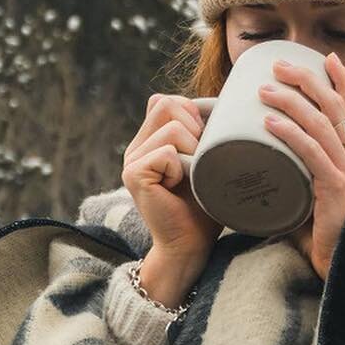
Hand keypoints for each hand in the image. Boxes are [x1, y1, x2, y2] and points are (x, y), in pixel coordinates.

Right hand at [121, 93, 221, 268]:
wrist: (190, 244)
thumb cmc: (205, 203)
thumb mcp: (206, 157)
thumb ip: (200, 129)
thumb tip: (213, 100)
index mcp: (150, 139)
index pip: (168, 100)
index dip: (193, 116)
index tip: (201, 148)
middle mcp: (136, 146)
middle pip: (167, 103)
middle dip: (194, 129)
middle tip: (197, 162)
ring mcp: (131, 159)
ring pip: (171, 126)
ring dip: (192, 150)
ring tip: (189, 175)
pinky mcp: (133, 174)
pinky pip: (167, 152)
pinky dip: (182, 168)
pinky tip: (177, 187)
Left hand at [257, 51, 344, 281]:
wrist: (340, 267)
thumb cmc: (320, 232)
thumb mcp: (312, 191)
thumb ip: (299, 171)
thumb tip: (262, 151)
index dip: (342, 81)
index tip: (327, 57)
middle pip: (336, 107)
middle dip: (308, 80)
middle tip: (279, 64)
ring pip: (322, 125)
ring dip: (291, 102)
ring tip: (264, 89)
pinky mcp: (335, 190)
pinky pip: (311, 154)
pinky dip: (289, 134)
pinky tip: (269, 123)